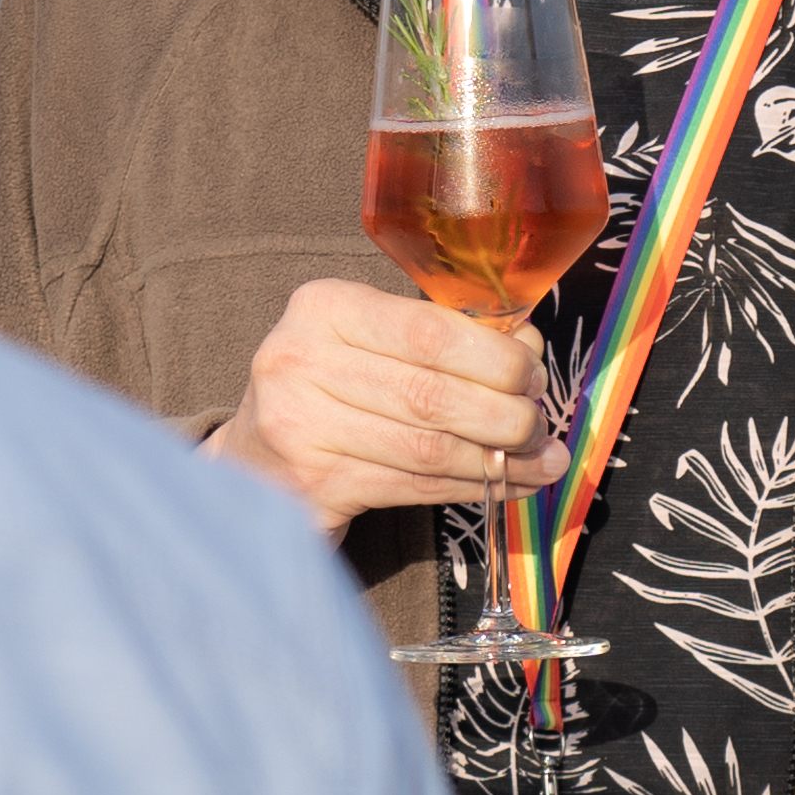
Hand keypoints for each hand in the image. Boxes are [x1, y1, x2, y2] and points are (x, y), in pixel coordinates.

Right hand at [202, 278, 568, 541]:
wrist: (254, 464)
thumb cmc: (331, 393)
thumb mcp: (371, 344)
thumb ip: (442, 340)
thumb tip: (528, 351)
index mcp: (323, 307)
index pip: (429, 331)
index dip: (497, 359)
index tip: (535, 377)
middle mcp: (299, 360)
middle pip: (431, 394)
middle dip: (505, 415)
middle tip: (540, 426)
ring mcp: (299, 426)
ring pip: (428, 447)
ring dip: (498, 459)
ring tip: (540, 462)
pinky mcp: (313, 485)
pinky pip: (413, 487)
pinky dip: (471, 488)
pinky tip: (504, 486)